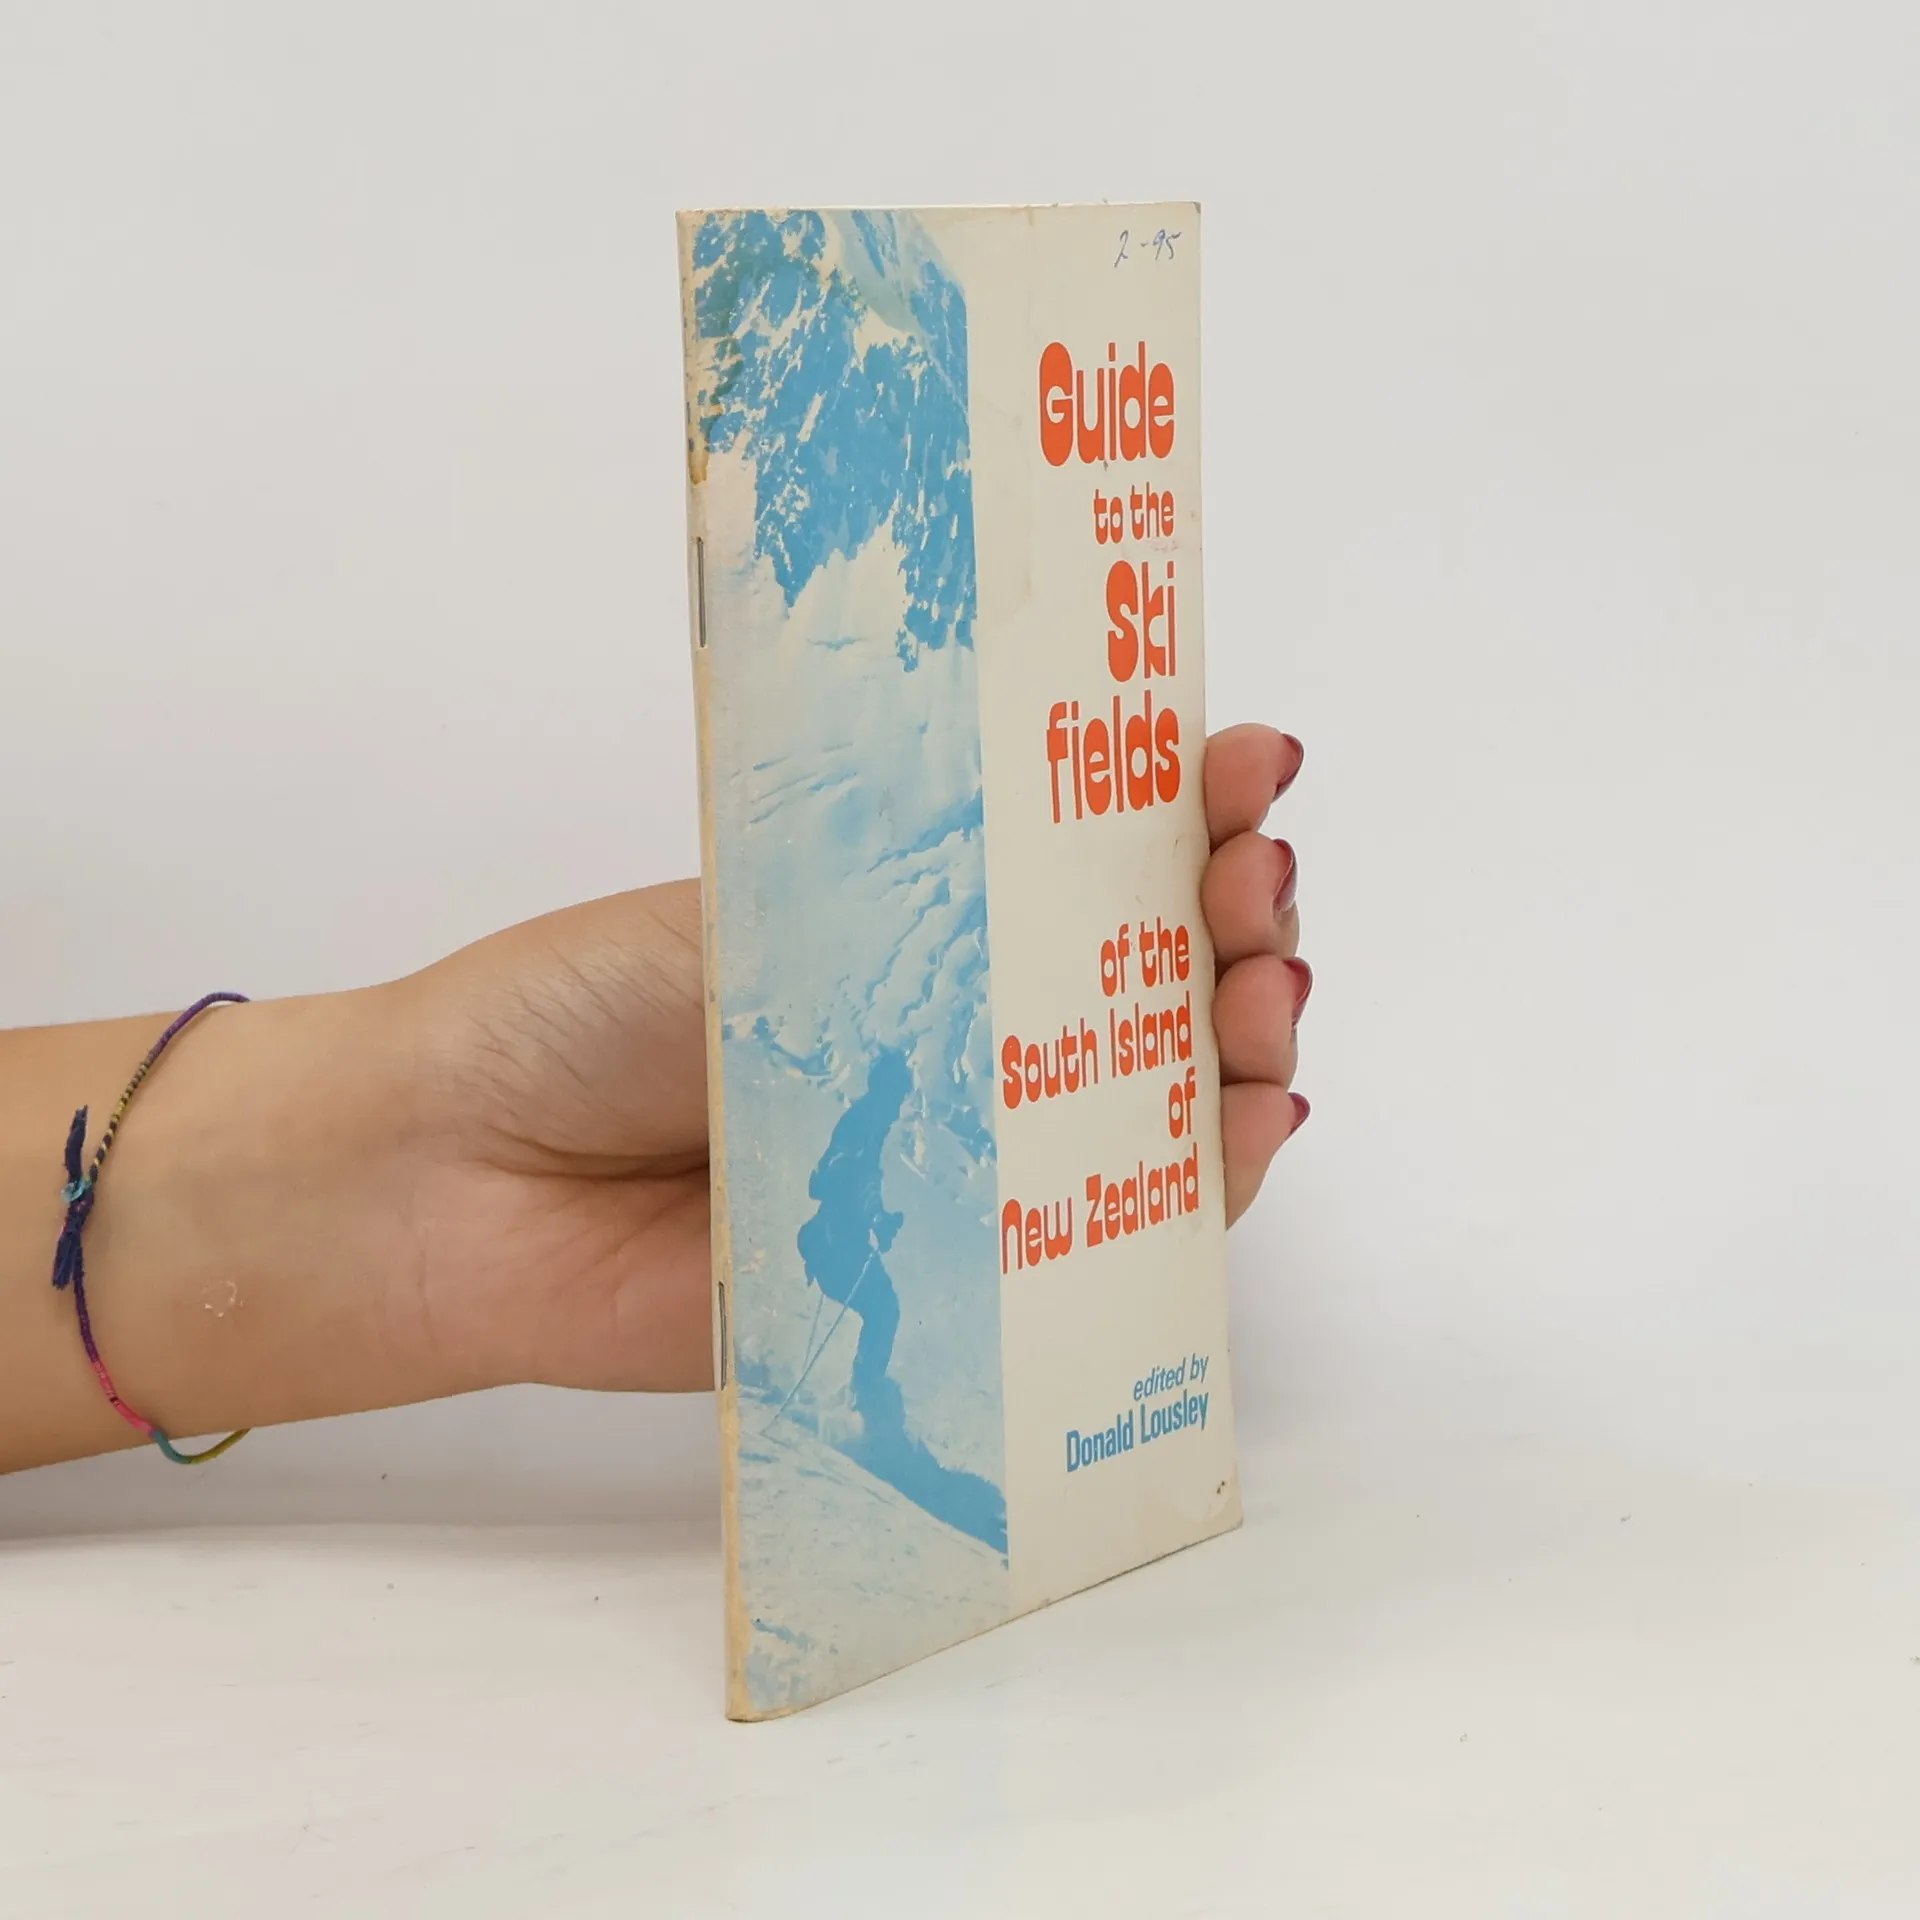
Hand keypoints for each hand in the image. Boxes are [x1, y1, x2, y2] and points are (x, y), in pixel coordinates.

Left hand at [399, 725, 1309, 1398]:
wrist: (458, 1177)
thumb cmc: (581, 1010)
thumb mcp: (757, 906)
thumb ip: (915, 893)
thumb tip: (1102, 851)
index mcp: (917, 921)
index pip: (1092, 862)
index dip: (1185, 809)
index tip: (1242, 763)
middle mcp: (962, 1035)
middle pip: (1153, 977)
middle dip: (1238, 917)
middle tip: (1256, 881)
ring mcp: (968, 1155)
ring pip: (1155, 1101)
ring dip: (1246, 1039)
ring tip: (1269, 988)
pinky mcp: (958, 1275)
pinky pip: (1106, 1236)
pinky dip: (1197, 1180)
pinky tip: (1250, 1118)